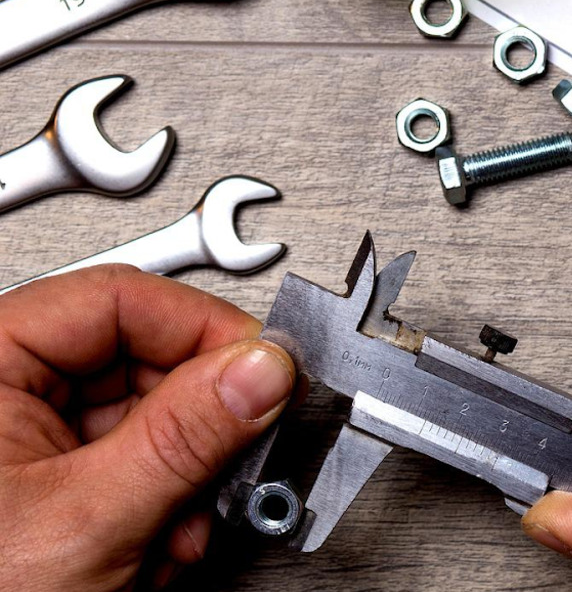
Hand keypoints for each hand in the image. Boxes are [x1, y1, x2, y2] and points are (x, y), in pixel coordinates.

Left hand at [0, 265, 295, 590]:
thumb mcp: (90, 518)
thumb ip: (186, 437)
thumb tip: (263, 370)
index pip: (119, 300)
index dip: (203, 332)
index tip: (266, 374)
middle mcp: (0, 393)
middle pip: (143, 362)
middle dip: (198, 431)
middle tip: (232, 467)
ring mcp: (26, 443)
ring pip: (150, 421)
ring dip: (186, 484)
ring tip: (175, 536)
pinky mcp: (50, 487)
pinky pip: (136, 468)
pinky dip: (164, 511)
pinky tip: (155, 550)